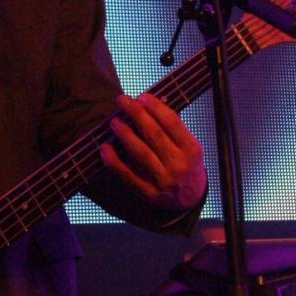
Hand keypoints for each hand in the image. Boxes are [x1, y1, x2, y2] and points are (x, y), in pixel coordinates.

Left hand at [99, 92, 207, 212]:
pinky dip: (114, 162)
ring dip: (125, 135)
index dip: (155, 107)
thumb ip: (172, 128)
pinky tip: (105, 148)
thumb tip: (145, 105)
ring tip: (114, 121)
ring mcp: (162, 180)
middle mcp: (178, 164)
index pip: (172, 123)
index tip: (141, 97)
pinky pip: (128, 176)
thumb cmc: (186, 164)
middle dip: (136, 115)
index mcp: (190, 149)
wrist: (189, 198)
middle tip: (122, 101)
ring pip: (141, 154)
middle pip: (154, 135)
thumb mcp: (188, 145)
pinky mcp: (148, 192)